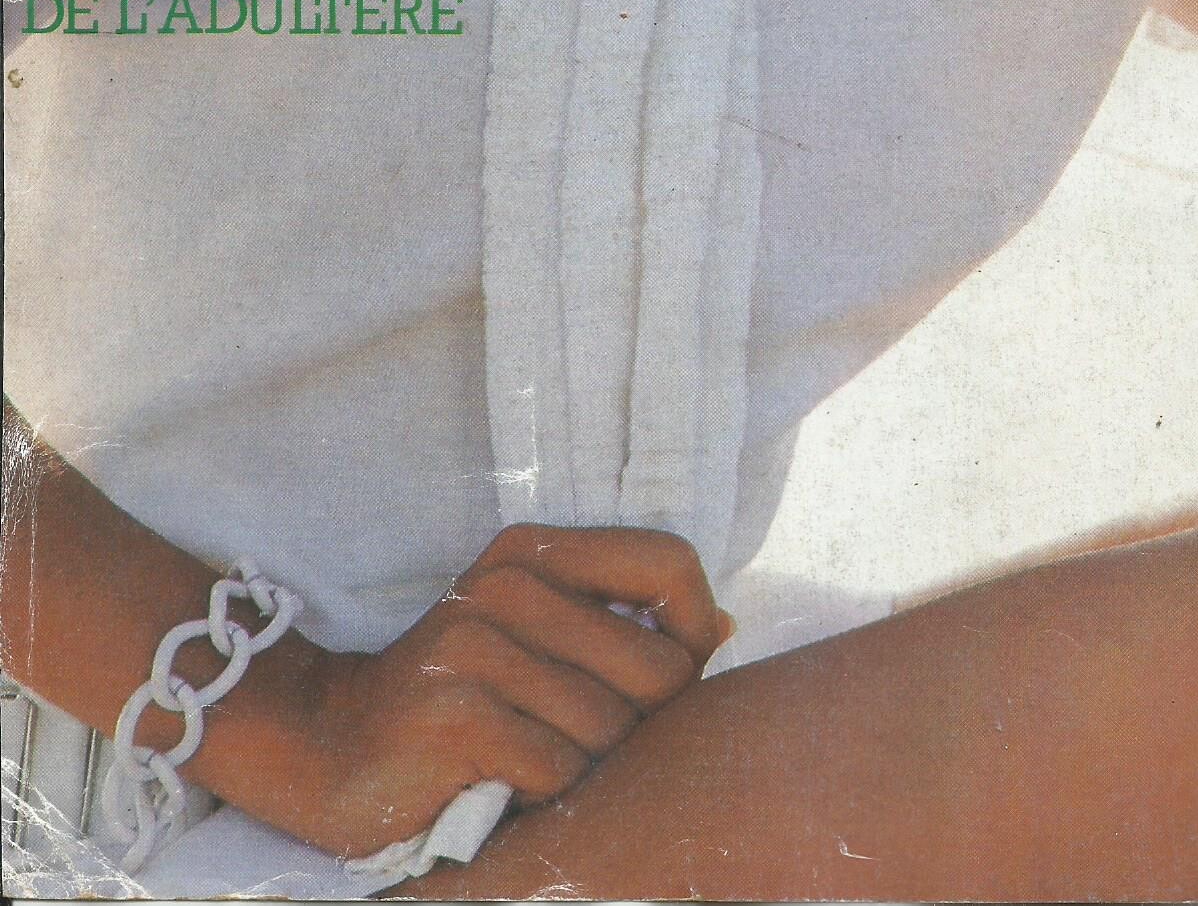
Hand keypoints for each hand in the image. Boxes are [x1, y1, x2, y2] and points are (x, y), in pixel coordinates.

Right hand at [273, 525, 729, 857]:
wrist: (323, 745)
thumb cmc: (455, 696)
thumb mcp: (532, 634)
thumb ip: (622, 626)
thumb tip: (723, 629)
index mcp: (534, 551)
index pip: (669, 564)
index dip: (694, 629)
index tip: (675, 674)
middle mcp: (508, 584)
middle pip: (658, 668)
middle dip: (640, 725)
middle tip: (583, 738)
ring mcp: (478, 647)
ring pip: (611, 731)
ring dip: (585, 768)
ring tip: (533, 758)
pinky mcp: (457, 715)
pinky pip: (559, 773)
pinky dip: (544, 797)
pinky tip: (501, 784)